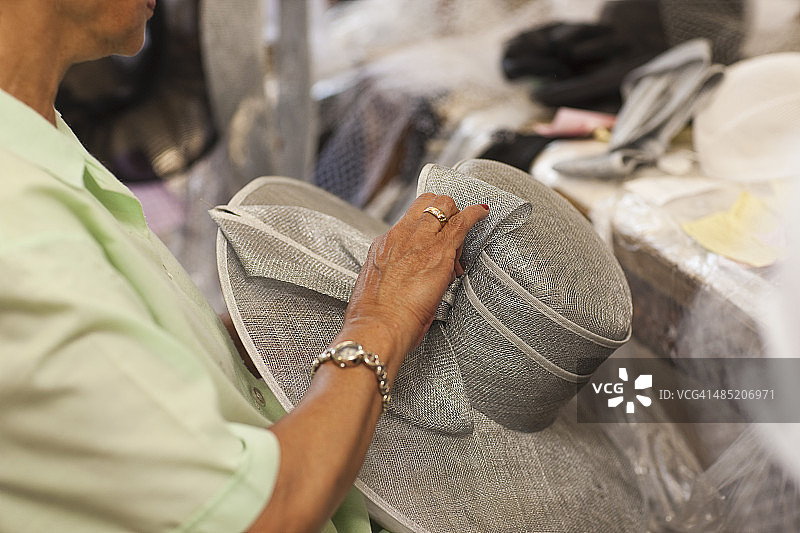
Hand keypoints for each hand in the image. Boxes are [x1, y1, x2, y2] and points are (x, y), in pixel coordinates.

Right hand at [338, 194, 488, 367]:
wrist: (379, 325)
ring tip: (463, 236)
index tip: (433, 240)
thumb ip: (394, 277)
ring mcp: (420, 240)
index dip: (426, 227)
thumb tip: (407, 282)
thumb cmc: (376, 317)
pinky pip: (462, 221)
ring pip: (443, 205)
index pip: (410, 220)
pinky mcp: (440, 250)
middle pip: (425, 203)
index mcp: (384, 245)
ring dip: (456, 215)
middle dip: (442, 212)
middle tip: (450, 234)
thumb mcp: (379, 289)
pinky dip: (475, 214)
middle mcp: (401, 236)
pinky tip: (481, 212)